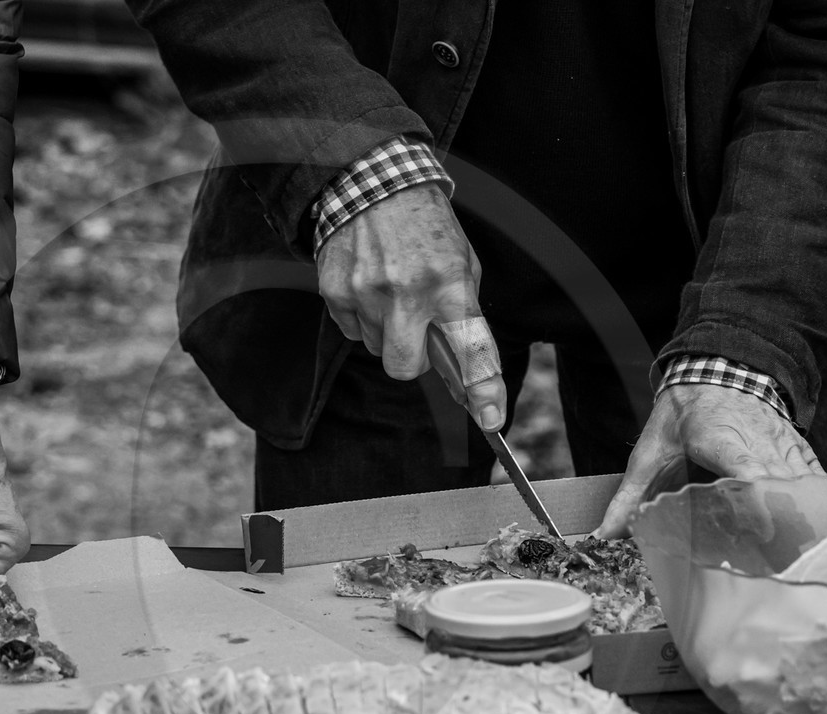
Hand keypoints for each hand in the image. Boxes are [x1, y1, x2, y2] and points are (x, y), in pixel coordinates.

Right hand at [316, 183, 505, 429]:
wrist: (372, 180)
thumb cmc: (424, 225)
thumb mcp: (459, 259)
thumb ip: (461, 310)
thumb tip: (462, 366)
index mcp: (449, 283)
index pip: (471, 348)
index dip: (483, 389)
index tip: (491, 419)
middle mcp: (407, 293)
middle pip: (405, 368)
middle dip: (412, 360)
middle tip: (415, 330)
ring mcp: (367, 294)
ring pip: (376, 348)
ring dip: (386, 330)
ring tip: (390, 288)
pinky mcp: (335, 291)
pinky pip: (352, 329)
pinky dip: (362, 316)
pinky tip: (369, 283)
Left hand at [595, 384, 825, 537]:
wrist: (720, 370)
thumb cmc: (681, 415)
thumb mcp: (649, 452)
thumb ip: (629, 496)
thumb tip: (603, 534)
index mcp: (719, 440)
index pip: (745, 470)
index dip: (755, 500)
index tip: (758, 531)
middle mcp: (758, 442)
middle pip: (779, 486)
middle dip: (779, 524)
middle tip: (775, 564)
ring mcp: (784, 447)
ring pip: (804, 486)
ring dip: (801, 520)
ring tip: (797, 559)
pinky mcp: (799, 451)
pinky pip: (816, 482)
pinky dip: (817, 508)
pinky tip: (817, 537)